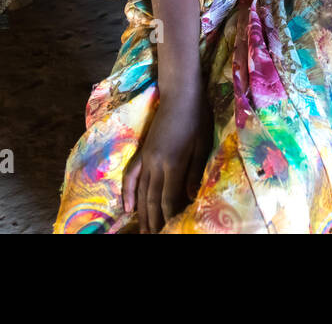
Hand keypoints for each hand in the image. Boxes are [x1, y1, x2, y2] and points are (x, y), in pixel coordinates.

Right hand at [122, 87, 212, 232]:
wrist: (180, 94)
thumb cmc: (197, 117)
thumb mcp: (203, 144)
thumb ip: (196, 171)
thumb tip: (190, 196)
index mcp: (173, 163)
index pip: (169, 199)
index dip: (169, 218)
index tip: (171, 231)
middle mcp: (156, 164)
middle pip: (153, 200)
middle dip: (155, 223)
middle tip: (156, 237)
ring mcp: (146, 158)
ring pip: (142, 192)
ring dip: (142, 214)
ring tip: (144, 232)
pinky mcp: (143, 152)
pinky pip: (131, 176)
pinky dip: (128, 193)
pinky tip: (128, 208)